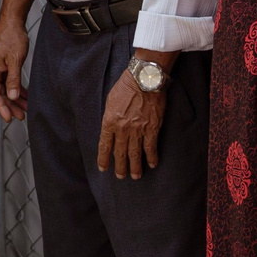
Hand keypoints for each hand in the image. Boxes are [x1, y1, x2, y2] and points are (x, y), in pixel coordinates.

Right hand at [0, 11, 29, 122]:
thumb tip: (13, 97)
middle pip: (0, 92)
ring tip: (25, 108)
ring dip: (15, 98)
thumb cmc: (12, 37)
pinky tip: (25, 95)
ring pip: (6, 87)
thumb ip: (13, 79)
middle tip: (21, 117)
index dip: (2, 107)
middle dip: (10, 105)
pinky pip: (11, 80)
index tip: (9, 119)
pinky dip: (17, 88)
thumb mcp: (15, 60)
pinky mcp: (6, 63)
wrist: (13, 21)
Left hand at [98, 58, 167, 177]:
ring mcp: (138, 130)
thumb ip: (109, 117)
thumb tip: (110, 129)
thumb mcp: (110, 101)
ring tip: (135, 176)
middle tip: (121, 177)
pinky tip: (152, 164)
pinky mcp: (152, 128)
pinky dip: (152, 157)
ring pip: (135, 154)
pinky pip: (151, 147)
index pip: (104, 145)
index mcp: (109, 121)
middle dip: (120, 167)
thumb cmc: (126, 86)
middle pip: (120, 153)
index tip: (103, 168)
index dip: (103, 159)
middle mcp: (122, 129)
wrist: (144, 79)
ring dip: (135, 167)